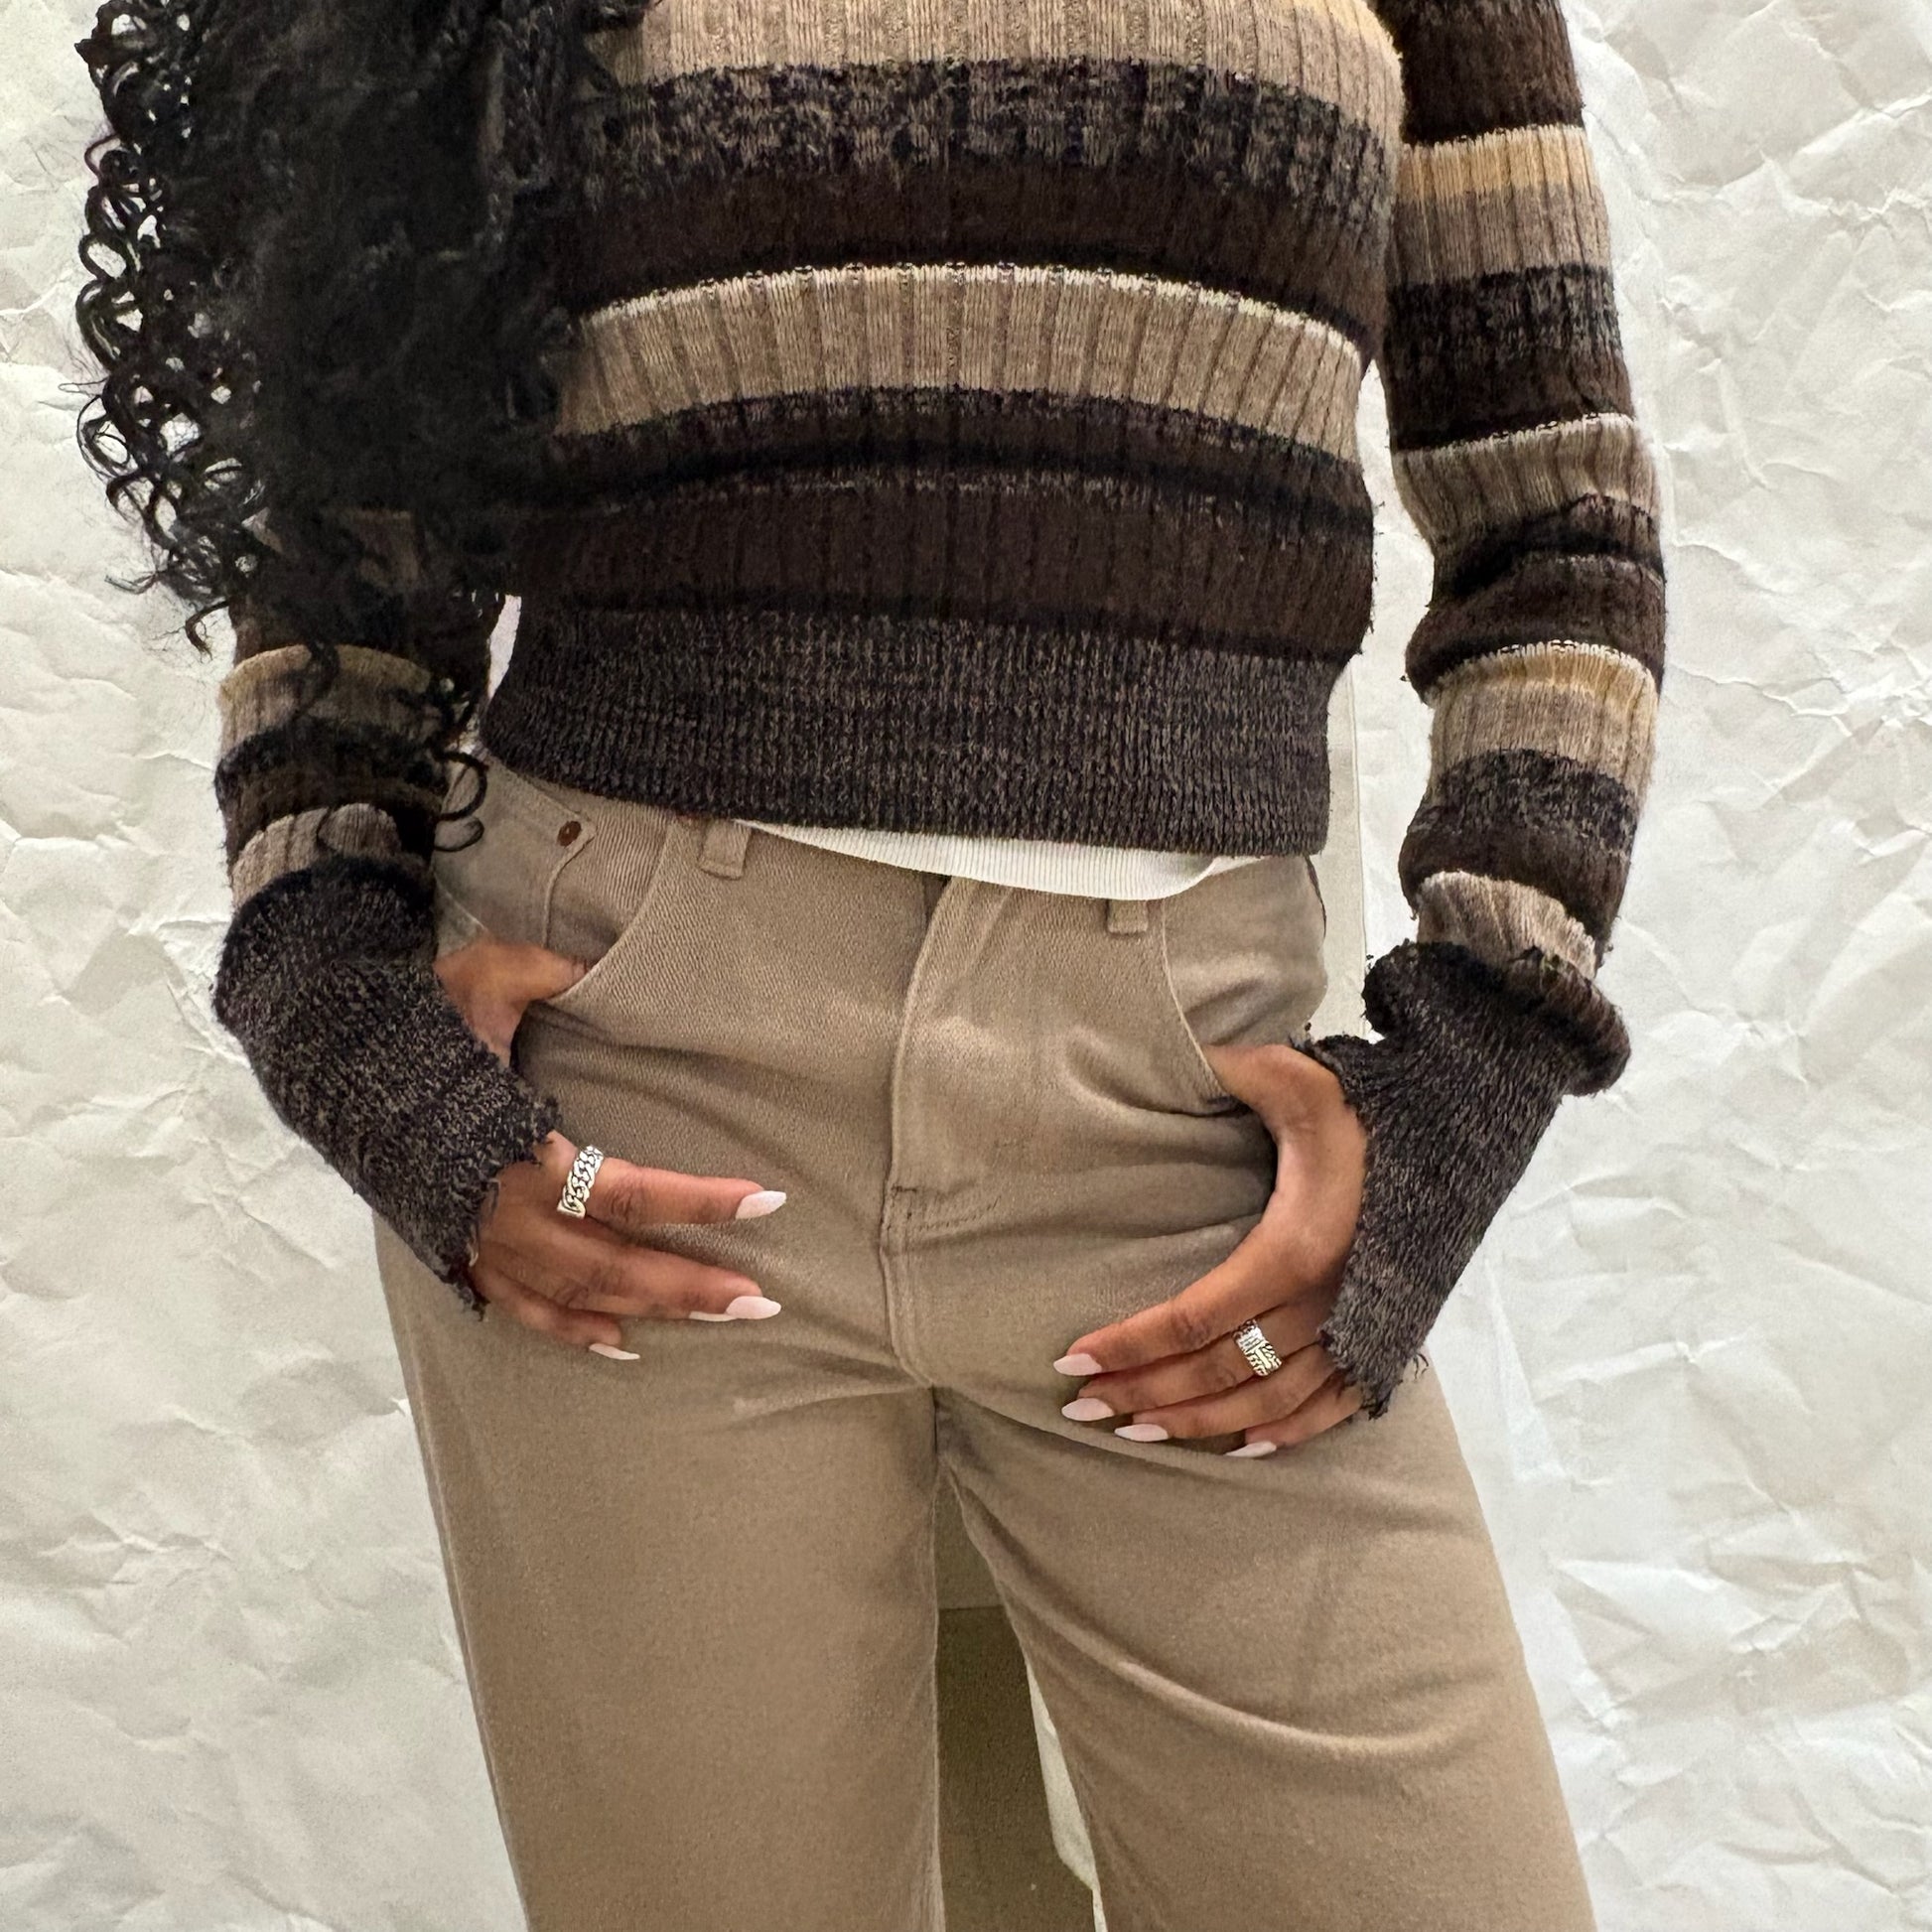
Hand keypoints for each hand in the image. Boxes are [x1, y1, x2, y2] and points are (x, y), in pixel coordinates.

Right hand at [434, 933, 787, 1354]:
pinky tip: (623, 1343)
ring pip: (577, 1295)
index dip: (698, 1202)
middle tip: (761, 1302)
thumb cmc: (411, 1020)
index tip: (764, 1201)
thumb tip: (603, 964)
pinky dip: (571, 1329)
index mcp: (515, 1152)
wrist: (323, 1060)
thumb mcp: (482, 978)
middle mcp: (500, 1213)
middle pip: (611, 1265)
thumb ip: (545, 973)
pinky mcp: (458, 1251)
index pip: (627, 1192)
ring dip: (651, 1310)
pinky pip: (521, 1306)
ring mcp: (478, 1242)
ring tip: (722, 1315)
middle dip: (688, 1285)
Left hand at [1051, 1040, 1371, 1453]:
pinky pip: (1332, 1407)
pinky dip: (1285, 1432)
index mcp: (1297, 1248)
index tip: (1071, 1360)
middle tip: (1081, 1408)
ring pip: (1266, 1400)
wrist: (1469, 1135)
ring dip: (1197, 1423)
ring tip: (1135, 1432)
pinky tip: (1240, 1448)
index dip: (1129, 1345)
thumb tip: (1179, 1051)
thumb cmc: (1374, 1109)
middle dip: (1143, 1393)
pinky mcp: (1389, 1337)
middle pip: (1218, 1370)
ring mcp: (1361, 1329)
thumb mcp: (1300, 1080)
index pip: (1192, 1317)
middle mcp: (1328, 1303)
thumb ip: (1235, 1069)